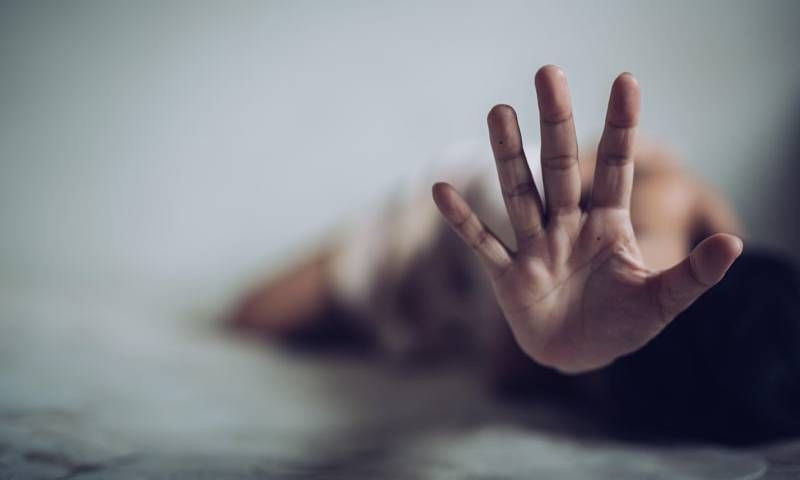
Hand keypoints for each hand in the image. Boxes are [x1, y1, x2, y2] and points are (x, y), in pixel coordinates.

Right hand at [432, 66, 742, 372]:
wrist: (579, 356)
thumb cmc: (622, 325)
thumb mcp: (663, 302)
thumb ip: (693, 275)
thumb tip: (735, 244)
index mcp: (608, 225)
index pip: (617, 169)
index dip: (621, 127)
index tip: (625, 82)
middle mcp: (568, 225)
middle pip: (561, 168)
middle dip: (557, 123)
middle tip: (549, 73)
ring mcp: (535, 246)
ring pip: (520, 193)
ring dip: (509, 155)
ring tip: (500, 110)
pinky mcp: (508, 274)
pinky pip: (482, 243)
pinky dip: (462, 220)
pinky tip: (441, 190)